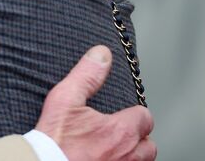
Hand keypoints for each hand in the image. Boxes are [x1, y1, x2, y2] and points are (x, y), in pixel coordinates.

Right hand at [36, 46, 155, 160]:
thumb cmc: (54, 139)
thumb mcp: (65, 99)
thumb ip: (87, 75)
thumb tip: (101, 54)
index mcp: (121, 131)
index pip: (145, 118)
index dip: (134, 114)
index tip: (122, 114)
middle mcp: (128, 155)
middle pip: (150, 145)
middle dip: (138, 138)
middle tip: (120, 133)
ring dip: (133, 155)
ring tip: (116, 148)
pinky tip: (106, 160)